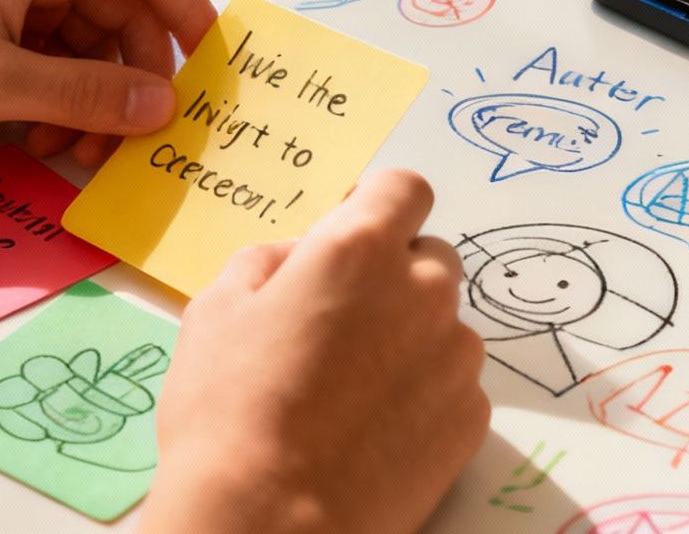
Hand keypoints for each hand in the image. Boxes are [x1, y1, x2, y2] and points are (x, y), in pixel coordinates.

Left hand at [0, 0, 217, 164]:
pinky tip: (38, 140)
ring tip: (69, 152)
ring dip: (92, 99)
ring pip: (88, 42)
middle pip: (125, 12)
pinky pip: (50, 55)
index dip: (193, 21)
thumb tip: (162, 107)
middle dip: (133, 81)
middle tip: (127, 144)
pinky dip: (56, 98)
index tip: (211, 81)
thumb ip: (84, 96)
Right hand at [142, 171, 488, 533]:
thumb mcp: (216, 309)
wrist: (270, 522)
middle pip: (429, 255)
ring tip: (352, 387)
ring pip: (443, 322)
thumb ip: (269, 261)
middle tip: (339, 321)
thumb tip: (301, 259)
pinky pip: (453, 383)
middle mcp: (424, 291)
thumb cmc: (228, 410)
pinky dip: (424, 392)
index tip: (349, 232)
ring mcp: (455, 358)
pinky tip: (374, 427)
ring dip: (410, 335)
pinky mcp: (472, 419)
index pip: (404, 187)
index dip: (376, 204)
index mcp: (359, 248)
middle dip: (392, 273)